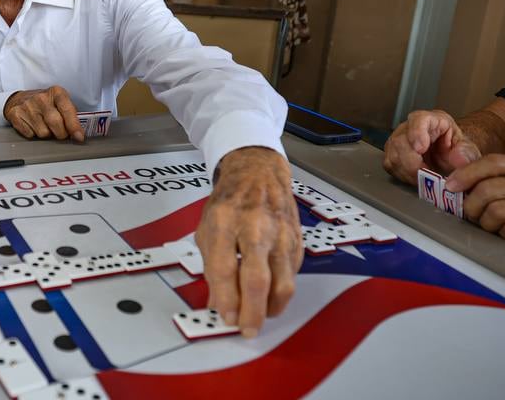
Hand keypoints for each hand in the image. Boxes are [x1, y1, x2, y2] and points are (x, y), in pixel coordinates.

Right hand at [3, 86, 83, 141]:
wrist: (18, 99)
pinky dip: (33, 134)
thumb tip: (79, 133)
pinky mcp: (16, 114)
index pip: (67, 110)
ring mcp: (27, 106)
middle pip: (56, 124)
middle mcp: (41, 98)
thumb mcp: (59, 102)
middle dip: (61, 134)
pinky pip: (30, 134)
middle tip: (61, 133)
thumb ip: (70, 114)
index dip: (74, 126)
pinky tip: (33, 126)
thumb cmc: (44, 103)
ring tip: (44, 125)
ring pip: (43, 133)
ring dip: (46, 134)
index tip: (79, 137)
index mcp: (56, 92)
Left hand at [195, 147, 301, 337]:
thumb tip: (217, 304)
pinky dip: (282, 293)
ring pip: (283, 282)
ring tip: (260, 318)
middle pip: (256, 279)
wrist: (258, 173)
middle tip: (247, 330)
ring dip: (271, 308)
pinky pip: (292, 275)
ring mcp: (280, 234)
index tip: (225, 318)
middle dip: (251, 312)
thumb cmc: (229, 201)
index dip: (225, 299)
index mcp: (225, 221)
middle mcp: (255, 226)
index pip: (224, 268)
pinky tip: (270, 299)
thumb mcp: (207, 228)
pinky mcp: (297, 241)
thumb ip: (211, 267)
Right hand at [383, 110, 480, 184]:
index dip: (416, 133)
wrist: (449, 156)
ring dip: (408, 171)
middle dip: (412, 162)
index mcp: (432, 120)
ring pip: (393, 155)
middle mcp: (410, 127)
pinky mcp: (392, 154)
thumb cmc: (456, 149)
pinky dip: (403, 175)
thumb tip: (459, 159)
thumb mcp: (468, 150)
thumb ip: (466, 153)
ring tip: (424, 178)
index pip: (418, 119)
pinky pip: (390, 165)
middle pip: (400, 141)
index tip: (420, 148)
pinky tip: (415, 178)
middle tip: (426, 173)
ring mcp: (398, 140)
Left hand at [446, 154, 504, 248]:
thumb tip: (467, 181)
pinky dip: (503, 234)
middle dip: (470, 205)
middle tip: (469, 213)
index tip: (450, 185)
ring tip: (489, 225)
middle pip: (487, 190)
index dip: (465, 175)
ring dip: (485, 223)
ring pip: (495, 212)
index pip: (490, 163)